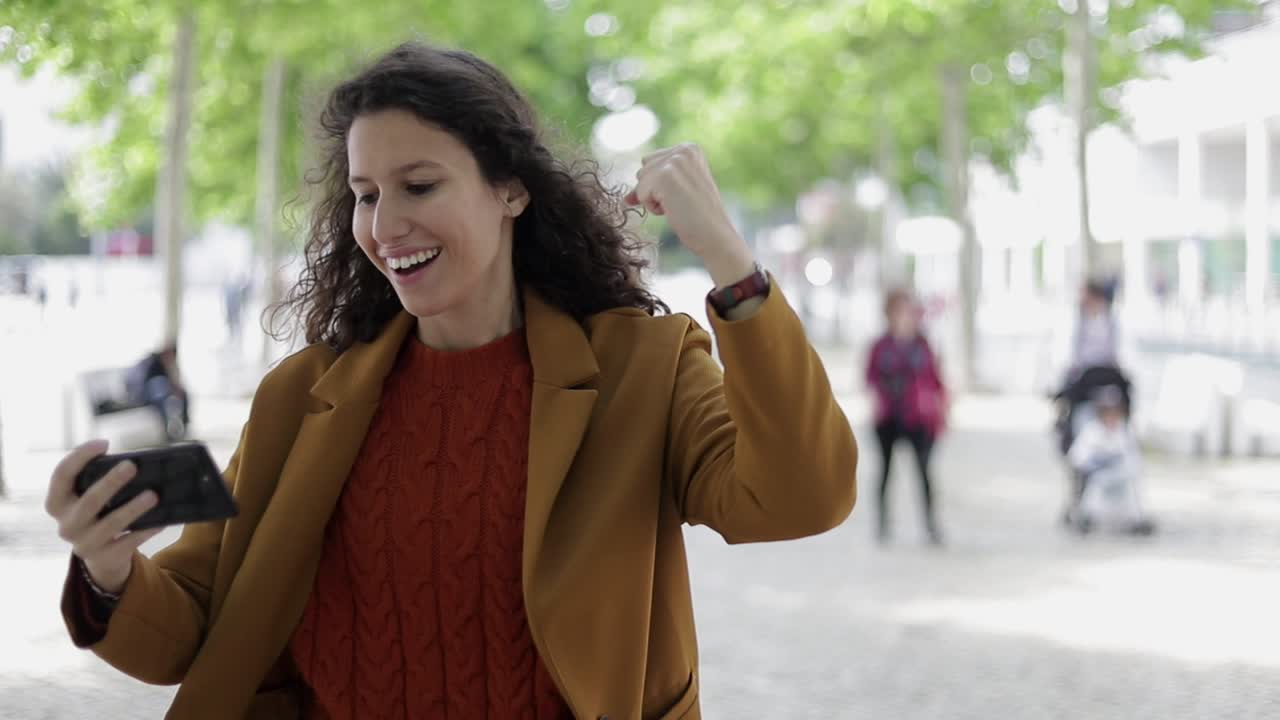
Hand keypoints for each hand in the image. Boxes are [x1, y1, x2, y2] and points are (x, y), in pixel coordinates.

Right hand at [45, 440, 163, 594]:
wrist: (102, 556)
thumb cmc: (99, 513)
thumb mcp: (90, 497)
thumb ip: (100, 480)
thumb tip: (137, 461)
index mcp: (57, 503)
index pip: (61, 475)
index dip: (80, 457)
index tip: (104, 443)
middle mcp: (66, 524)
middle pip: (88, 501)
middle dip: (110, 483)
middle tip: (131, 466)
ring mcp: (84, 544)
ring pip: (111, 524)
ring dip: (132, 508)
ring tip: (153, 494)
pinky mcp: (105, 557)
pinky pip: (128, 543)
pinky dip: (145, 530)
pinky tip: (160, 521)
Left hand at [625, 144, 755, 286]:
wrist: (715, 235)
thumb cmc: (699, 217)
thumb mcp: (676, 192)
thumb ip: (653, 185)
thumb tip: (626, 198)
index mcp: (690, 148)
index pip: (652, 162)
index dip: (660, 185)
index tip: (683, 194)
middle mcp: (683, 150)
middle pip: (643, 169)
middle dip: (655, 190)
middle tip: (682, 201)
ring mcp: (674, 161)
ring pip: (640, 181)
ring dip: (654, 199)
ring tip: (679, 205)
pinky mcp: (664, 176)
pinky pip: (640, 194)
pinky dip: (653, 207)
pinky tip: (674, 209)